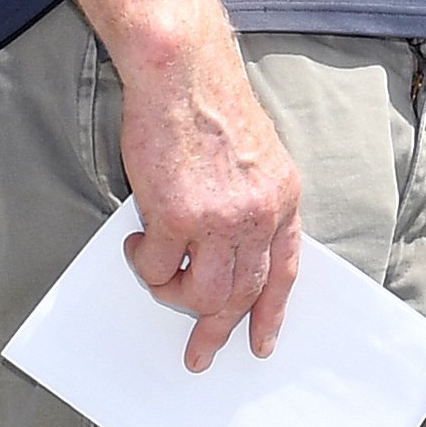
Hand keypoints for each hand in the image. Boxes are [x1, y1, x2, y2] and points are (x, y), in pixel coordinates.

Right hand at [110, 33, 304, 372]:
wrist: (182, 74)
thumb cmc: (209, 109)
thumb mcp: (257, 158)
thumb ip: (251, 205)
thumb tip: (226, 251)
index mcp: (283, 199)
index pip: (284, 271)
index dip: (272, 312)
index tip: (261, 342)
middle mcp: (259, 214)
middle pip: (243, 293)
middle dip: (218, 329)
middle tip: (199, 352)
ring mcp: (221, 219)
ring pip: (202, 292)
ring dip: (174, 295)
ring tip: (158, 274)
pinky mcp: (178, 216)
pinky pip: (158, 267)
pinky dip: (145, 264)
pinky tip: (140, 242)